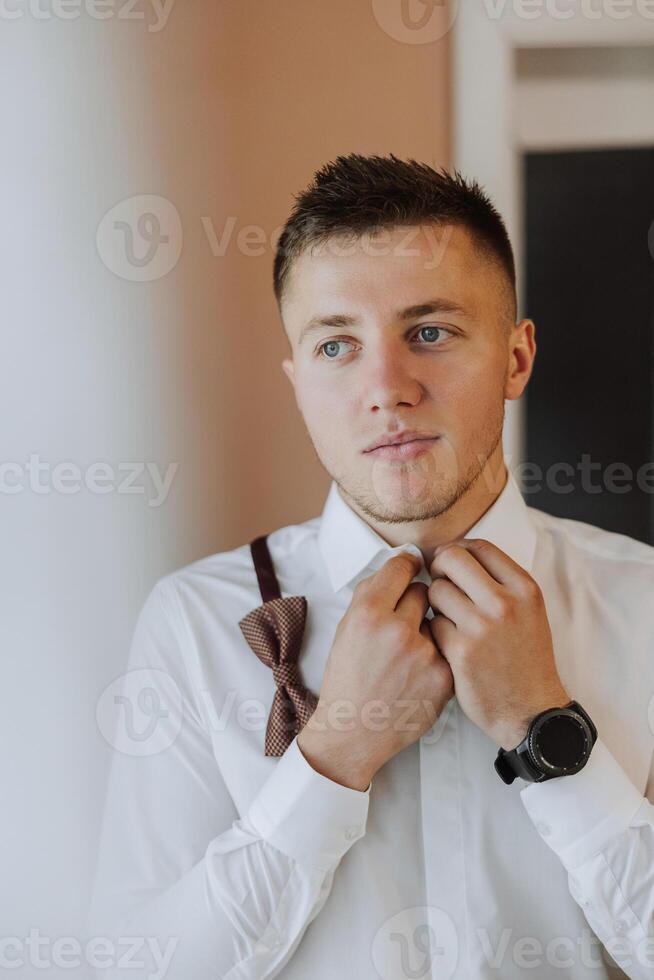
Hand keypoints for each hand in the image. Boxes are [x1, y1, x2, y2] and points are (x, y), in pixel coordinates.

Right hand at [298, 551, 454, 789]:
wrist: (354, 732)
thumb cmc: (347, 677)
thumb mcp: (346, 627)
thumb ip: (372, 592)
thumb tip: (402, 562)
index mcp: (368, 612)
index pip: (402, 566)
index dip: (407, 566)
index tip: (412, 568)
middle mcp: (397, 629)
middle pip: (423, 591)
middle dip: (416, 601)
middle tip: (403, 621)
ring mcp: (424, 653)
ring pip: (437, 619)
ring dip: (427, 629)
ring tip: (407, 654)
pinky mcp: (443, 675)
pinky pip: (446, 647)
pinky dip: (436, 655)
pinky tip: (417, 672)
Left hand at [427, 538, 569, 750]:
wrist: (530, 711)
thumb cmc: (525, 660)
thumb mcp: (528, 611)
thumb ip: (499, 582)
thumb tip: (457, 554)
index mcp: (524, 588)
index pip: (479, 547)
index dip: (457, 550)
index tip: (450, 563)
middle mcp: (505, 603)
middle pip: (452, 559)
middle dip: (439, 569)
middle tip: (440, 585)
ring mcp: (482, 626)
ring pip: (436, 591)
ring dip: (436, 603)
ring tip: (449, 620)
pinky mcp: (461, 651)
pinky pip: (432, 623)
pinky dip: (435, 632)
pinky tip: (448, 644)